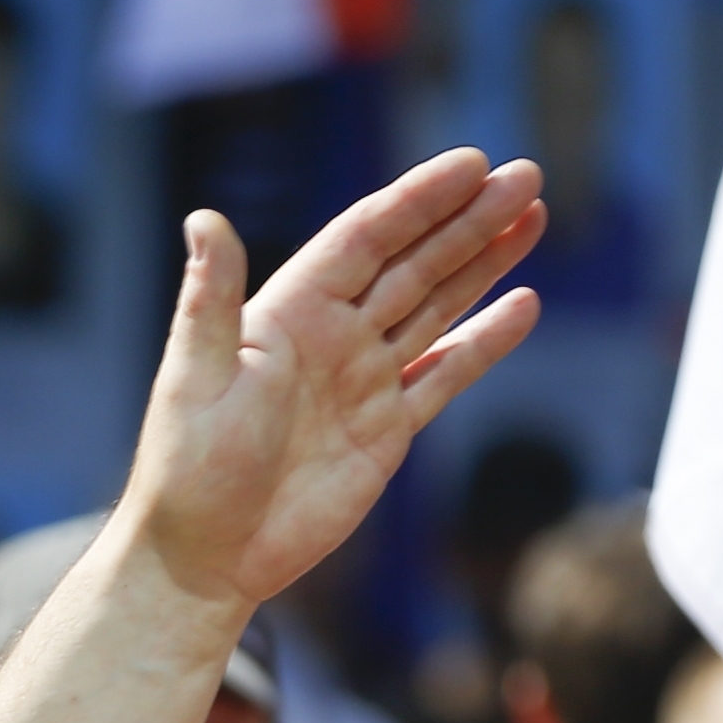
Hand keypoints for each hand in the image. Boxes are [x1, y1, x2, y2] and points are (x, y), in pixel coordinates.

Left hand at [119, 150, 547, 617]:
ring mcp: (361, 380)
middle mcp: (329, 336)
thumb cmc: (188, 469)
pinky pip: (444, 374)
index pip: (365, 238)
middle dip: (468, 218)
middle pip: (413, 262)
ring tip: (534, 216)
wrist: (206, 559)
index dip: (419, 200)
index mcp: (287, 312)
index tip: (472, 163)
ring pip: (436, 306)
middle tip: (526, 175)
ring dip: (484, 262)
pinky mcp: (385, 430)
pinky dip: (482, 342)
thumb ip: (211, 299)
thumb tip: (203, 217)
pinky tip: (522, 305)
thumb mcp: (196, 377)